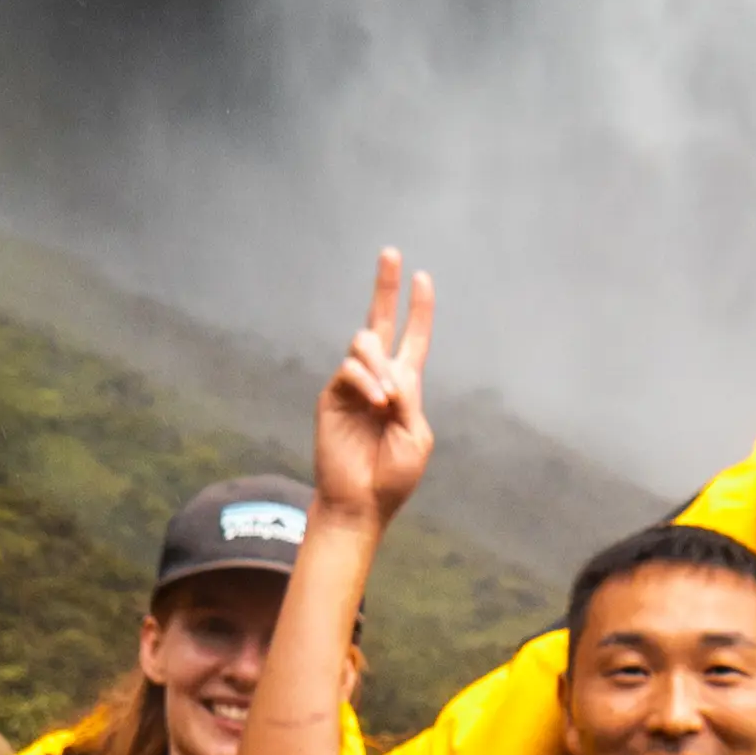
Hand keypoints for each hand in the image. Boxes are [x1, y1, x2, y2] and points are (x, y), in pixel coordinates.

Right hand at [309, 249, 436, 527]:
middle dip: (385, 286)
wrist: (361, 503)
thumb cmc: (392, 476)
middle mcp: (378, 379)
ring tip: (387, 401)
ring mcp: (353, 385)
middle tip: (390, 251)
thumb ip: (409, 399)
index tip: (423, 277)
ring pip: (365, 344)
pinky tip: (376, 402)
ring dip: (380, 366)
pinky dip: (366, 381)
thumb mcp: (416, 437)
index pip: (413, 339)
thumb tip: (389, 369)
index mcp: (405, 387)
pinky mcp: (332, 396)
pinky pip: (349, 370)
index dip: (419, 309)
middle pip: (381, 322)